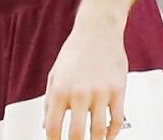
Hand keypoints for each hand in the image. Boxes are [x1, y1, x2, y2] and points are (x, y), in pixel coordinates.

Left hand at [43, 21, 126, 139]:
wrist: (97, 32)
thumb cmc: (74, 52)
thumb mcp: (54, 75)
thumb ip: (49, 101)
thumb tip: (45, 125)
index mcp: (59, 90)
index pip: (53, 125)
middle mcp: (79, 93)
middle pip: (76, 134)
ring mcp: (100, 94)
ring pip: (99, 131)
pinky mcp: (117, 92)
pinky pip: (117, 120)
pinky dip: (113, 133)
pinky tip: (108, 136)